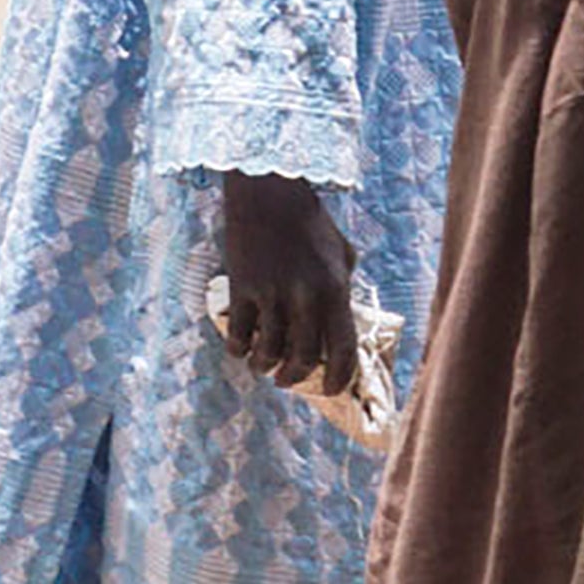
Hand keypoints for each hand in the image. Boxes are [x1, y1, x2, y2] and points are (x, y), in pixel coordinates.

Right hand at [213, 172, 359, 399]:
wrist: (268, 193)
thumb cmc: (310, 222)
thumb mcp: (342, 254)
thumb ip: (343, 288)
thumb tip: (341, 317)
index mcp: (335, 291)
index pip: (343, 350)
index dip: (339, 379)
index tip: (330, 389)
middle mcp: (305, 297)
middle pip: (303, 357)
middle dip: (295, 377)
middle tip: (287, 380)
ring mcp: (271, 293)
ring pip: (269, 350)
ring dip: (265, 366)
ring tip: (262, 367)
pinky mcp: (242, 286)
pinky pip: (239, 332)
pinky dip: (239, 348)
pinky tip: (240, 349)